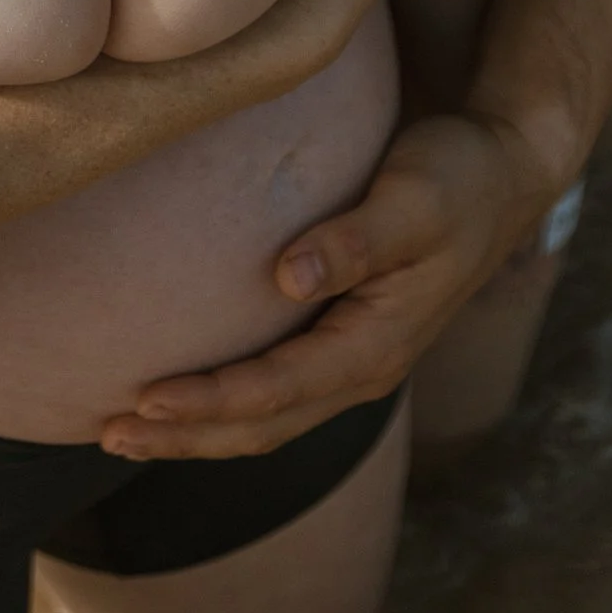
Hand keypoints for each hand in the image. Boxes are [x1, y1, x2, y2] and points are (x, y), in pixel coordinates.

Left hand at [97, 106, 562, 462]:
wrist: (505, 176)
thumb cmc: (457, 179)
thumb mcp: (414, 199)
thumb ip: (355, 240)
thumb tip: (288, 275)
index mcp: (377, 346)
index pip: (277, 391)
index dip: (210, 401)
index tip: (144, 398)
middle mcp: (364, 369)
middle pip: (264, 425)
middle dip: (186, 436)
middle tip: (106, 432)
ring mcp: (357, 361)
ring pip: (268, 419)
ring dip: (199, 430)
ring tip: (124, 428)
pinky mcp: (347, 340)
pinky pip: (278, 393)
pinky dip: (226, 405)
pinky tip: (186, 394)